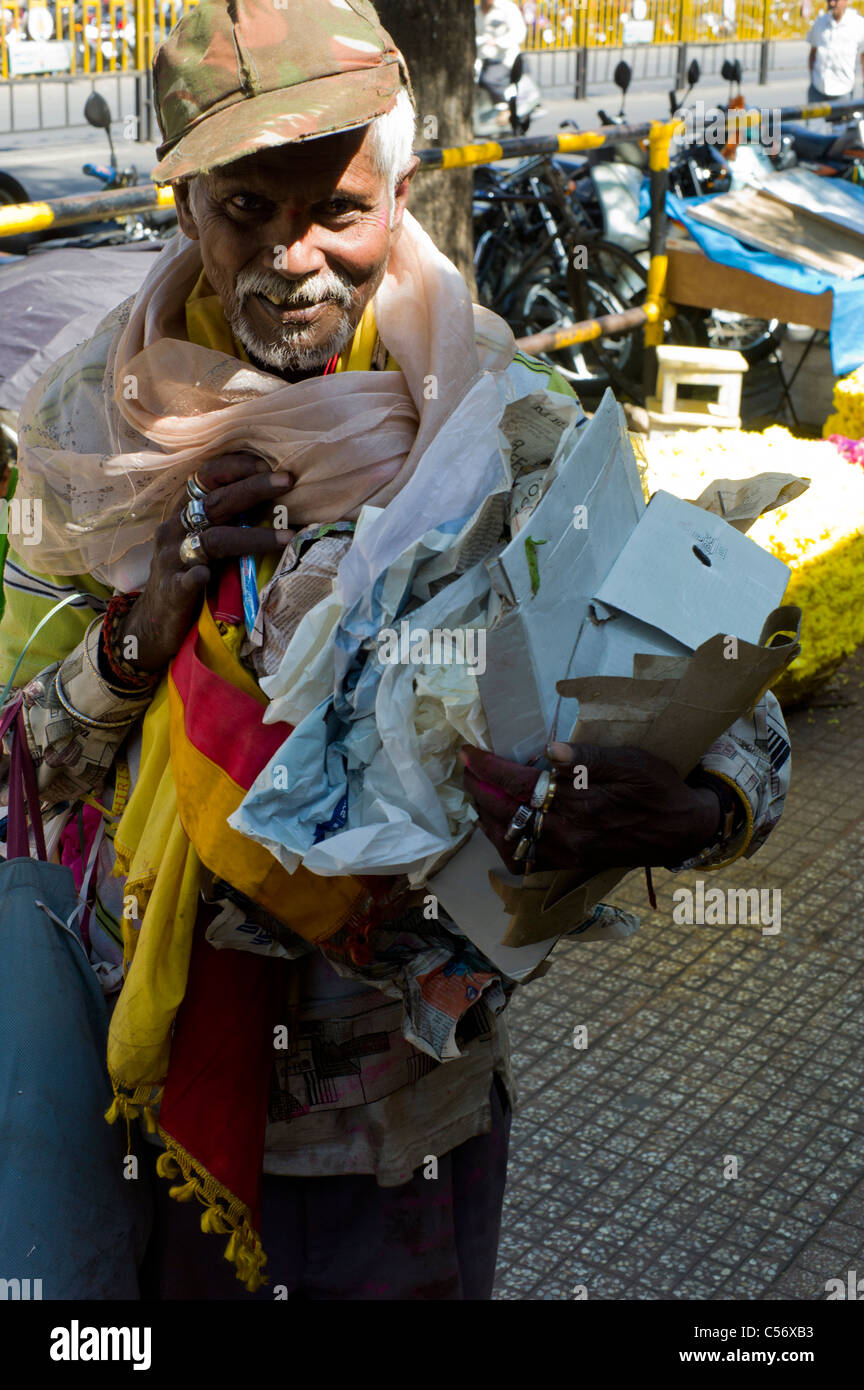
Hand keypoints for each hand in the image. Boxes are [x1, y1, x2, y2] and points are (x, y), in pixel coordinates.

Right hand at [117, 452, 294, 673]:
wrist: (154, 623)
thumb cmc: (187, 576)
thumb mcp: (202, 543)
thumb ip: (228, 524)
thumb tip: (277, 505)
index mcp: (183, 513)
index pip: (205, 477)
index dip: (236, 466)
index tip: (268, 463)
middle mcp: (175, 529)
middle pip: (215, 502)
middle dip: (253, 488)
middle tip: (287, 480)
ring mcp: (172, 560)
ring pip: (213, 540)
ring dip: (252, 537)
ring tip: (286, 536)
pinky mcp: (173, 590)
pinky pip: (186, 579)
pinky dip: (197, 575)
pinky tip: (207, 575)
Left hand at [459, 742, 721, 878]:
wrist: (682, 830)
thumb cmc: (658, 788)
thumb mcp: (632, 762)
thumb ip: (590, 758)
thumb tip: (550, 749)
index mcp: (581, 804)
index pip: (520, 784)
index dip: (489, 768)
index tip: (469, 752)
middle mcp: (568, 833)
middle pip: (506, 813)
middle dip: (479, 789)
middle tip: (465, 768)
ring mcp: (567, 854)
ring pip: (510, 841)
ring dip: (487, 816)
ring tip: (478, 793)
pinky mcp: (570, 865)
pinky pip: (526, 862)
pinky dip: (505, 844)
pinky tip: (501, 827)